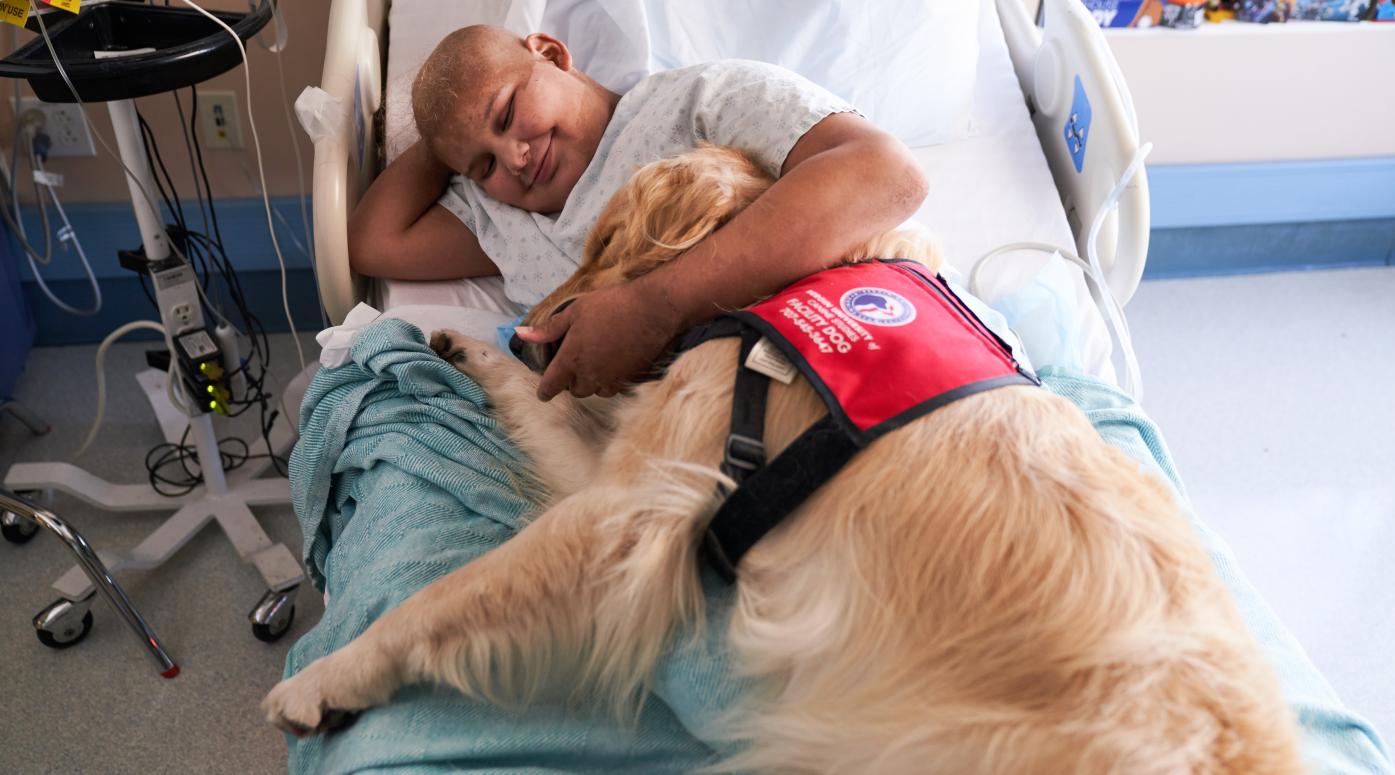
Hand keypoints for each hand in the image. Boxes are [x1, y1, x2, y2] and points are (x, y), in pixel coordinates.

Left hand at [514, 282, 681, 400]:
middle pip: (575, 390)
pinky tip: (616, 361)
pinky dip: (612, 379)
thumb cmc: (611, 306)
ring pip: (596, 390)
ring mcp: (613, 380)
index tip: (543, 392)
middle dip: (572, 380)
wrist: (653, 310)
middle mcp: (590, 375)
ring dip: (593, 381)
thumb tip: (521, 335)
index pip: (551, 385)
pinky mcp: (631, 379)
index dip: (545, 391)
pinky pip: (615, 387)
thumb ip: (548, 329)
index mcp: (572, 359)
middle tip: (577, 362)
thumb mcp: (575, 312)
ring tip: (598, 360)